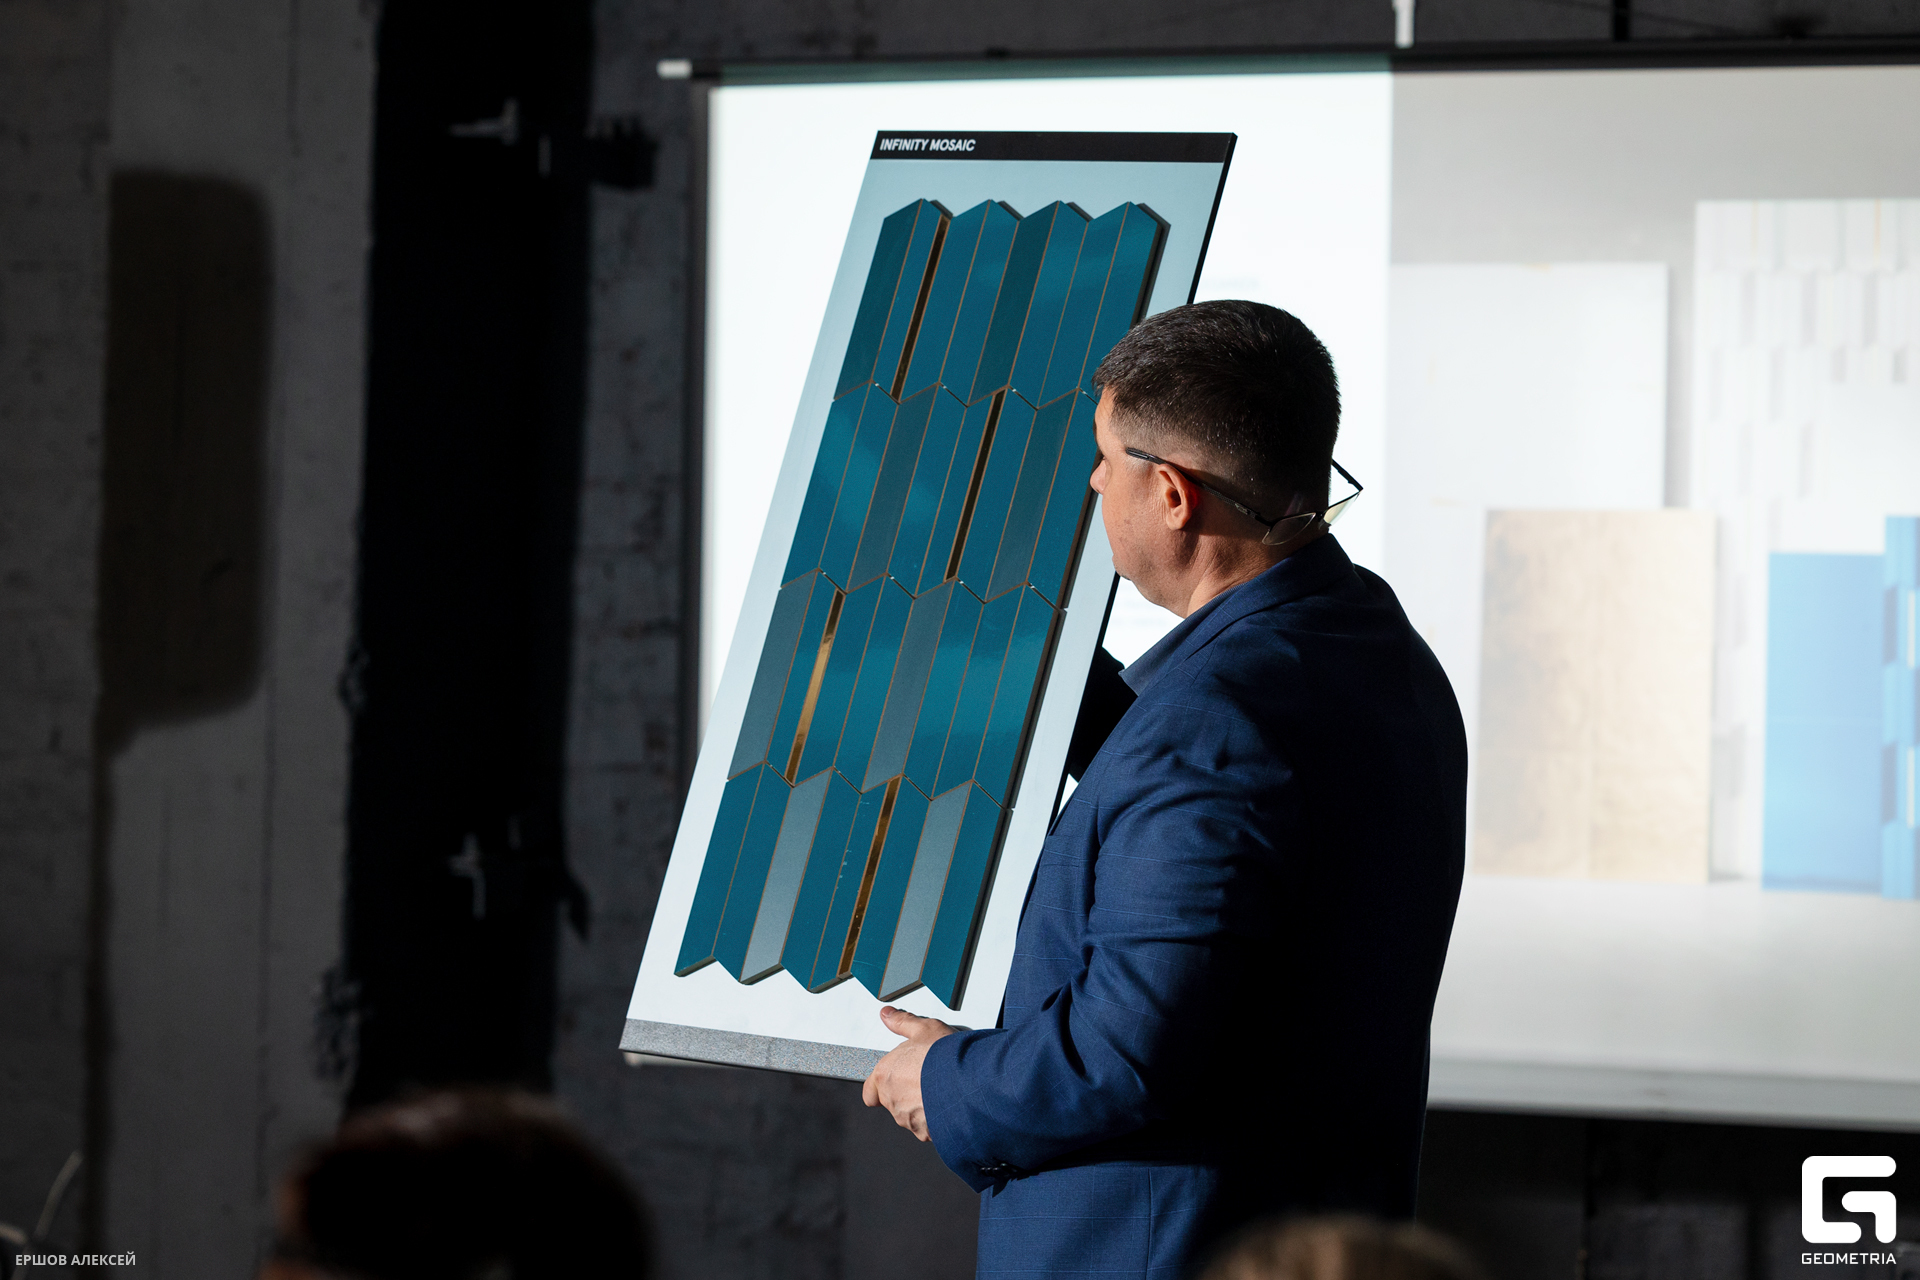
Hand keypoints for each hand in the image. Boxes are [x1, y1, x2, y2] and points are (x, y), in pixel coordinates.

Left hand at [861, 1005, 955, 1140]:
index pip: (870, 1089)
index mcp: (885, 1075)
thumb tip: (888, 1015)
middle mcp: (892, 1099)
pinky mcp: (924, 1132)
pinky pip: (925, 1127)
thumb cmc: (945, 1057)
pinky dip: (933, 1118)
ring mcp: (907, 1118)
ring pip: (908, 1115)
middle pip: (891, 1101)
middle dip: (904, 1092)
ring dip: (918, 1105)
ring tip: (938, 1089)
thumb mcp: (924, 1028)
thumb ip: (902, 1022)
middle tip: (923, 1078)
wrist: (969, 1083)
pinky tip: (946, 1103)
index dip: (882, 1083)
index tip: (896, 1075)